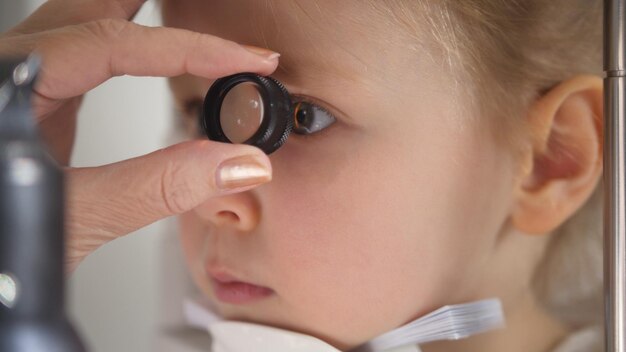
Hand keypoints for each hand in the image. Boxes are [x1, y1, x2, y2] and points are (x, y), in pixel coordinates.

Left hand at [0, 0, 278, 272]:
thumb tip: (238, 162)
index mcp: (8, 84)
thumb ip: (159, 187)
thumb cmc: (1, 243)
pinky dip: (130, 40)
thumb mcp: (78, 217)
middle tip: (212, 2)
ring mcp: (22, 80)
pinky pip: (86, 48)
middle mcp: (10, 68)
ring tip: (181, 9)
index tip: (244, 60)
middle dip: (155, 2)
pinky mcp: (37, 99)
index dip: (190, 50)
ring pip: (85, 17)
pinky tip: (149, 44)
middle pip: (92, 5)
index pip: (113, 44)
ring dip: (140, 9)